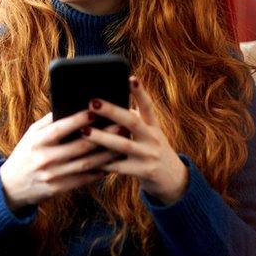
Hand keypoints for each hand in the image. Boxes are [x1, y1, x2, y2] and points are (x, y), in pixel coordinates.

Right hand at [0, 111, 119, 211]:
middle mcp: (44, 158)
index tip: (96, 110)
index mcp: (37, 141)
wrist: (11, 186)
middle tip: (121, 126)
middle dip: (103, 136)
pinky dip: (99, 171)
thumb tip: (71, 104)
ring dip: (106, 155)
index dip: (79, 119)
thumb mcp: (31, 135)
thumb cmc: (25, 153)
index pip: (60, 128)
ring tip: (122, 145)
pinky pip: (83, 179)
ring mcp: (52, 175)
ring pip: (85, 164)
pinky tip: (112, 164)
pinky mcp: (58, 189)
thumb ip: (49, 121)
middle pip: (79, 146)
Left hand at [83, 77, 188, 204]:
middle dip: (112, 111)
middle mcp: (153, 138)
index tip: (130, 78)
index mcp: (153, 125)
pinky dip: (103, 162)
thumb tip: (104, 105)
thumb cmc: (150, 148)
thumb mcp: (148, 132)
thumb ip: (132, 120)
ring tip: (84, 130)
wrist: (172, 177)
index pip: (147, 105)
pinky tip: (88, 158)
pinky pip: (120, 167)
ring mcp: (149, 155)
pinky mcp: (143, 172)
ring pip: (123, 145)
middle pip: (132, 122)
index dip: (140, 92)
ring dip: (102, 138)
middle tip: (92, 102)